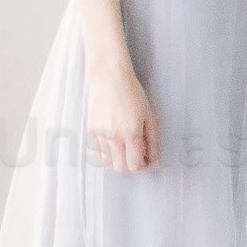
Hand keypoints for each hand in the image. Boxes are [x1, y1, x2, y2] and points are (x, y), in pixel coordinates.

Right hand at [85, 50, 157, 173]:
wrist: (109, 78)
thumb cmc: (132, 94)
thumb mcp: (149, 116)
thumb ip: (152, 140)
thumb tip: (155, 160)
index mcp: (131, 133)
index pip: (136, 164)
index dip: (144, 166)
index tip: (148, 160)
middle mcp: (114, 137)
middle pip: (121, 168)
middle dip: (131, 167)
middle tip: (138, 157)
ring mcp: (100, 135)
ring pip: (108, 164)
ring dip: (119, 162)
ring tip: (126, 151)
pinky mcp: (90, 131)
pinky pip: (98, 153)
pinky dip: (107, 155)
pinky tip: (115, 145)